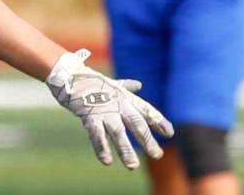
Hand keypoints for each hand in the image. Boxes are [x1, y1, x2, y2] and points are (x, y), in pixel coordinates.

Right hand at [45, 49, 173, 168]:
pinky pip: (97, 135)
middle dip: (147, 140)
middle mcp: (119, 105)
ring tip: (132, 166)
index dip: (159, 121)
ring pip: (118, 133)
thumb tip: (139, 85)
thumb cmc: (95, 83)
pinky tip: (107, 161)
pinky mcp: (90, 118)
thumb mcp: (114, 85)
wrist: (73, 78)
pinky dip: (102, 148)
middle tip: (157, 155)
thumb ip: (127, 87)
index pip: (147, 110)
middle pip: (137, 124)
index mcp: (126, 98)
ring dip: (126, 150)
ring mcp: (105, 112)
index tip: (170, 133)